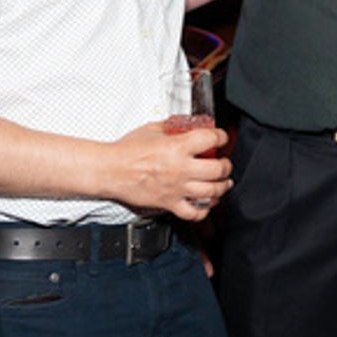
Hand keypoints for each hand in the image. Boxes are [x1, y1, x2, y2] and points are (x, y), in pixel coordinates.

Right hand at [111, 121, 232, 220]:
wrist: (110, 171)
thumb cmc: (126, 151)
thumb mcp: (151, 129)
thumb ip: (170, 127)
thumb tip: (180, 124)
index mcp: (177, 147)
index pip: (211, 139)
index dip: (221, 137)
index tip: (222, 138)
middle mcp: (181, 168)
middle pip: (218, 169)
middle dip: (226, 166)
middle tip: (225, 164)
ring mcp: (176, 188)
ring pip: (211, 192)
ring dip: (222, 187)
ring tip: (223, 183)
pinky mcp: (169, 203)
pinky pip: (193, 212)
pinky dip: (204, 210)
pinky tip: (206, 204)